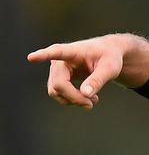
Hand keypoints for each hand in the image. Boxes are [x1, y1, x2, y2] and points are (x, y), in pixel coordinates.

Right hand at [27, 34, 148, 108]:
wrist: (108, 55)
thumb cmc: (110, 57)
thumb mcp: (111, 67)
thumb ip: (99, 79)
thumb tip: (85, 94)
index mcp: (74, 50)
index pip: (57, 52)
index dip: (44, 56)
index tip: (31, 57)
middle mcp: (60, 60)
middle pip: (58, 83)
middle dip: (74, 97)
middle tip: (91, 104)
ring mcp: (57, 70)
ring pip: (56, 91)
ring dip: (73, 100)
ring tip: (93, 101)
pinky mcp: (59, 78)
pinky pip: (58, 94)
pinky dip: (71, 100)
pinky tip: (87, 99)